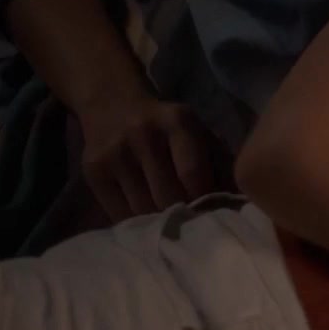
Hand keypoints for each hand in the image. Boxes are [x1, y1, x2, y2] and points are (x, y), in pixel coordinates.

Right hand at [74, 96, 215, 220]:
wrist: (112, 103)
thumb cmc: (166, 124)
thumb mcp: (196, 129)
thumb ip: (218, 160)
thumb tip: (235, 199)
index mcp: (177, 122)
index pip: (193, 173)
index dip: (205, 200)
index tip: (213, 214)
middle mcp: (144, 135)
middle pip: (168, 195)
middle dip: (184, 215)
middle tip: (193, 226)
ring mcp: (115, 154)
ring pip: (143, 209)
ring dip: (160, 223)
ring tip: (171, 227)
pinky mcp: (93, 171)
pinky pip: (118, 212)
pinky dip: (136, 223)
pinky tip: (146, 223)